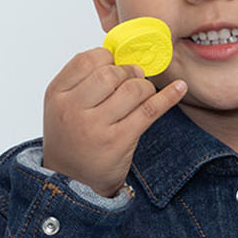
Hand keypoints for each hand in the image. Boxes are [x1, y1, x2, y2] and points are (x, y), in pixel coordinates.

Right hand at [42, 48, 186, 197]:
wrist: (70, 182)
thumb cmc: (70, 138)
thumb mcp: (62, 105)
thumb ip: (82, 79)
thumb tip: (120, 55)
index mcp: (57, 95)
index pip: (87, 60)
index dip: (108, 58)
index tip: (115, 67)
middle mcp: (73, 110)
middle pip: (111, 73)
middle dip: (128, 73)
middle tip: (133, 80)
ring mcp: (96, 127)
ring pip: (132, 89)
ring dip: (144, 87)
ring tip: (142, 95)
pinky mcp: (118, 141)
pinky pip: (149, 110)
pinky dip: (168, 97)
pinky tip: (180, 88)